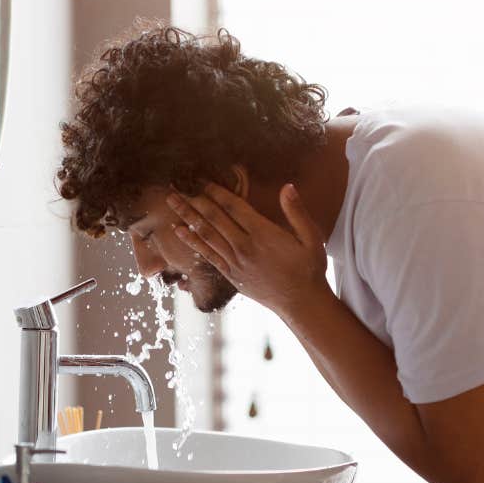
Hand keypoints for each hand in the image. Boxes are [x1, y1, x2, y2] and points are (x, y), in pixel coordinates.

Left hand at [166, 182, 330, 316]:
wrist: (301, 303)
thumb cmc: (309, 269)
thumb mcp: (312, 238)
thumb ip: (297, 212)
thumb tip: (288, 187)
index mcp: (263, 234)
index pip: (234, 207)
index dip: (217, 192)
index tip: (202, 179)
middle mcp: (245, 247)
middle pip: (214, 218)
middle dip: (194, 199)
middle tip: (176, 185)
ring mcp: (235, 262)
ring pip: (206, 234)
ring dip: (187, 216)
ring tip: (171, 201)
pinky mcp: (231, 275)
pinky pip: (208, 255)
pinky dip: (192, 241)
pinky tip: (179, 231)